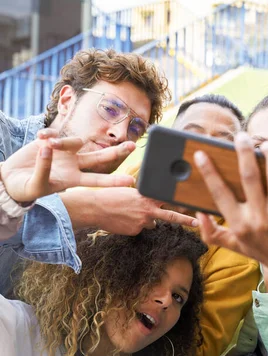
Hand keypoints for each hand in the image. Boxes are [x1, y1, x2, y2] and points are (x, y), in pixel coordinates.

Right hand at [0, 129, 135, 202]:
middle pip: (101, 157)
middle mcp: (74, 164)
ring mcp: (64, 152)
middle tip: (134, 146)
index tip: (131, 181)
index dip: (114, 181)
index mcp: (74, 179)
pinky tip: (39, 137)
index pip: (98, 180)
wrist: (12, 180)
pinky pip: (54, 133)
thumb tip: (48, 149)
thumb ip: (44, 169)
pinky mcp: (51, 141)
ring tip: (47, 145)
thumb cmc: (27, 188)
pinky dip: (48, 134)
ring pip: (75, 141)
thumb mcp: (37, 186)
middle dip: (117, 152)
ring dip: (63, 142)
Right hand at [90, 187, 198, 234]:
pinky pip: (139, 228)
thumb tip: (150, 200)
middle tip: (197, 223)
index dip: (181, 201)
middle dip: (185, 220)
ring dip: (146, 220)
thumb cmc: (110, 196)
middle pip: (171, 216)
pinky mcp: (135, 231)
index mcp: (147, 197)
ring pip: (151, 223)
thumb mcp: (130, 191)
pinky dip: (134, 225)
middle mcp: (148, 210)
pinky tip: (123, 220)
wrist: (95, 208)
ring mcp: (142, 222)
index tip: (194, 204)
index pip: (168, 199)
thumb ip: (143, 196)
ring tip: (130, 213)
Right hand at [194, 134, 267, 289]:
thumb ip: (213, 234)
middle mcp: (259, 220)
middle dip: (243, 150)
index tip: (201, 154)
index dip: (208, 172)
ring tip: (267, 144)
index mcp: (239, 226)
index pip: (219, 194)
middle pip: (249, 176)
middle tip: (241, 136)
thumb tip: (199, 215)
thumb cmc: (266, 252)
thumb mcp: (237, 247)